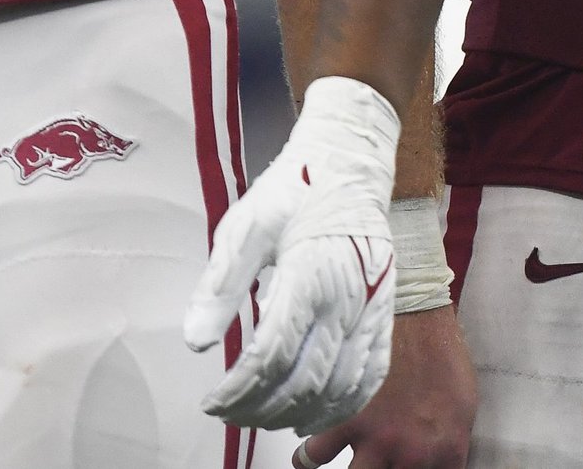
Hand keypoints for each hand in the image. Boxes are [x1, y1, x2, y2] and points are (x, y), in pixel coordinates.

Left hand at [184, 76, 400, 432]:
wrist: (352, 164)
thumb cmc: (294, 191)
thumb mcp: (244, 227)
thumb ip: (220, 286)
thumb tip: (196, 343)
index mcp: (309, 274)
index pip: (271, 357)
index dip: (238, 391)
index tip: (212, 402)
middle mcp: (348, 297)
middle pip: (304, 381)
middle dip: (260, 409)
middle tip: (230, 414)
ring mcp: (372, 307)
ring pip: (340, 386)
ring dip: (298, 414)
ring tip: (263, 418)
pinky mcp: (385, 310)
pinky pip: (373, 373)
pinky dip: (345, 404)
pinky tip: (316, 412)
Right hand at [293, 307, 476, 467]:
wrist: (412, 312)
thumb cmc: (440, 348)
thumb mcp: (464, 399)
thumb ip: (448, 438)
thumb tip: (438, 455)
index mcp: (446, 448)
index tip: (410, 464)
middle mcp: (410, 454)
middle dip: (386, 468)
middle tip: (381, 456)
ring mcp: (374, 442)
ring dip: (355, 467)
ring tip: (354, 455)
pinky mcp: (343, 423)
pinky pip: (313, 457)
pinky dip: (309, 455)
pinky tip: (311, 452)